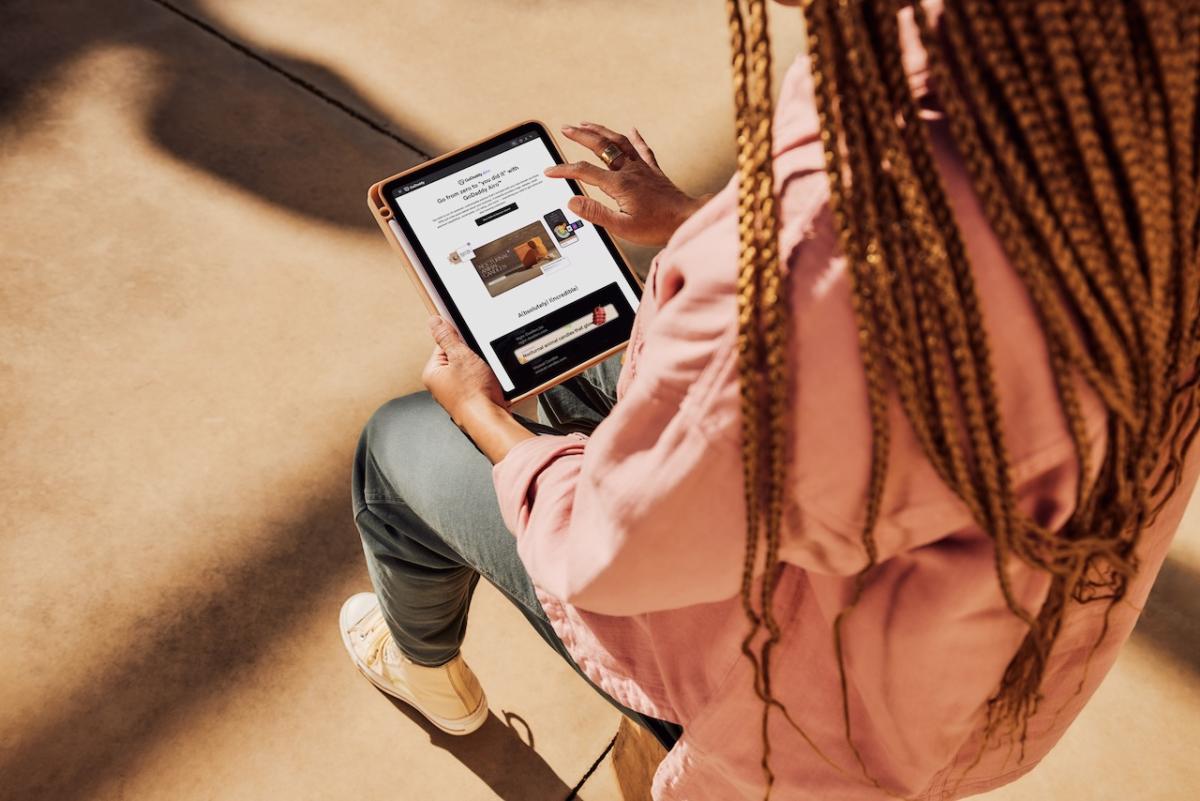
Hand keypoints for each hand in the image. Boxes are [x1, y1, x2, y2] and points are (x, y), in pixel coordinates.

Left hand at [422, 316, 503, 423]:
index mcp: (432, 373)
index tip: (469, 344)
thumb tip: (434, 321)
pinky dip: (485, 380)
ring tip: (484, 375)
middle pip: (458, 358)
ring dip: (480, 369)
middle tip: (478, 363)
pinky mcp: (469, 399)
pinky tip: (488, 384)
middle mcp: (440, 385)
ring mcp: (455, 393)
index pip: (443, 345)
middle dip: (471, 357)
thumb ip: (447, 337)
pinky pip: (477, 382)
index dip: (460, 342)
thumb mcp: (461, 356)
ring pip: (470, 370)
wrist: (489, 420)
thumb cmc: (473, 394)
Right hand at [544, 122, 710, 246]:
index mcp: (619, 184)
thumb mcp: (622, 227)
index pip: (584, 172)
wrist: (686, 219)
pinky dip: (636, 138)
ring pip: (619, 142)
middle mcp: (630, 171)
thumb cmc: (657, 227)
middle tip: (565, 128)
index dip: (563, 170)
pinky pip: (643, 149)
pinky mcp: (654, 172)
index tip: (548, 172)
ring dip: (601, 131)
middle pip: (601, 146)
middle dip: (580, 135)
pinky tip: (632, 129)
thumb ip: (595, 213)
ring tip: (587, 124)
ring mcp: (643, 169)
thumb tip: (572, 202)